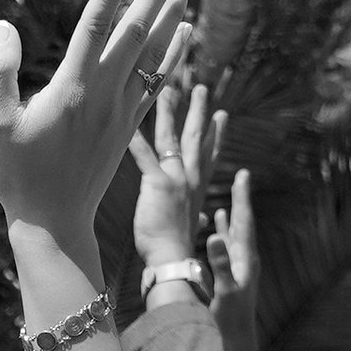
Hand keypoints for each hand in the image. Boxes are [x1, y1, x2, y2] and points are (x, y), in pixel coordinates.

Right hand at [0, 0, 191, 259]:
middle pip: (137, 31)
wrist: (53, 223)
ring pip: (155, 53)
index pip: (97, 25)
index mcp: (72, 89)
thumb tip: (3, 27)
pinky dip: (175, 52)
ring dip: (172, 13)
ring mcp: (122, 111)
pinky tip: (186, 30)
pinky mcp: (129, 126)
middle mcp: (104, 95)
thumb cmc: (18, 175)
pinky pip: (159, 81)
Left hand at [129, 77, 228, 281]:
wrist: (173, 262)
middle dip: (198, 111)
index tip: (221, 117)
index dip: (216, 135)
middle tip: (201, 88)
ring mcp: (176, 179)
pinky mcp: (158, 185)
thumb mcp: (189, 229)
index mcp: (197, 189)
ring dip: (171, 112)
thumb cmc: (176, 250)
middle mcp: (191, 179)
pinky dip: (137, 140)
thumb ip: (194, 218)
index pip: (209, 156)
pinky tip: (129, 125)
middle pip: (196, 138)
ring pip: (172, 138)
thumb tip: (202, 221)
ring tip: (169, 89)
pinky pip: (145, 157)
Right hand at [204, 162, 259, 350]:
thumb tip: (214, 236)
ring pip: (234, 235)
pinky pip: (225, 248)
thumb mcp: (224, 289)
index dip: (242, 197)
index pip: (243, 221)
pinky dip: (221, 234)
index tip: (243, 174)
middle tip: (240, 177)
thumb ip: (219, 263)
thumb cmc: (229, 319)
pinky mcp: (230, 277)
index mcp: (244, 259)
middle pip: (241, 223)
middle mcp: (244, 260)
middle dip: (239, 200)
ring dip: (230, 217)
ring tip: (229, 199)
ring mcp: (238, 268)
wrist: (236, 343)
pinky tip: (215, 229)